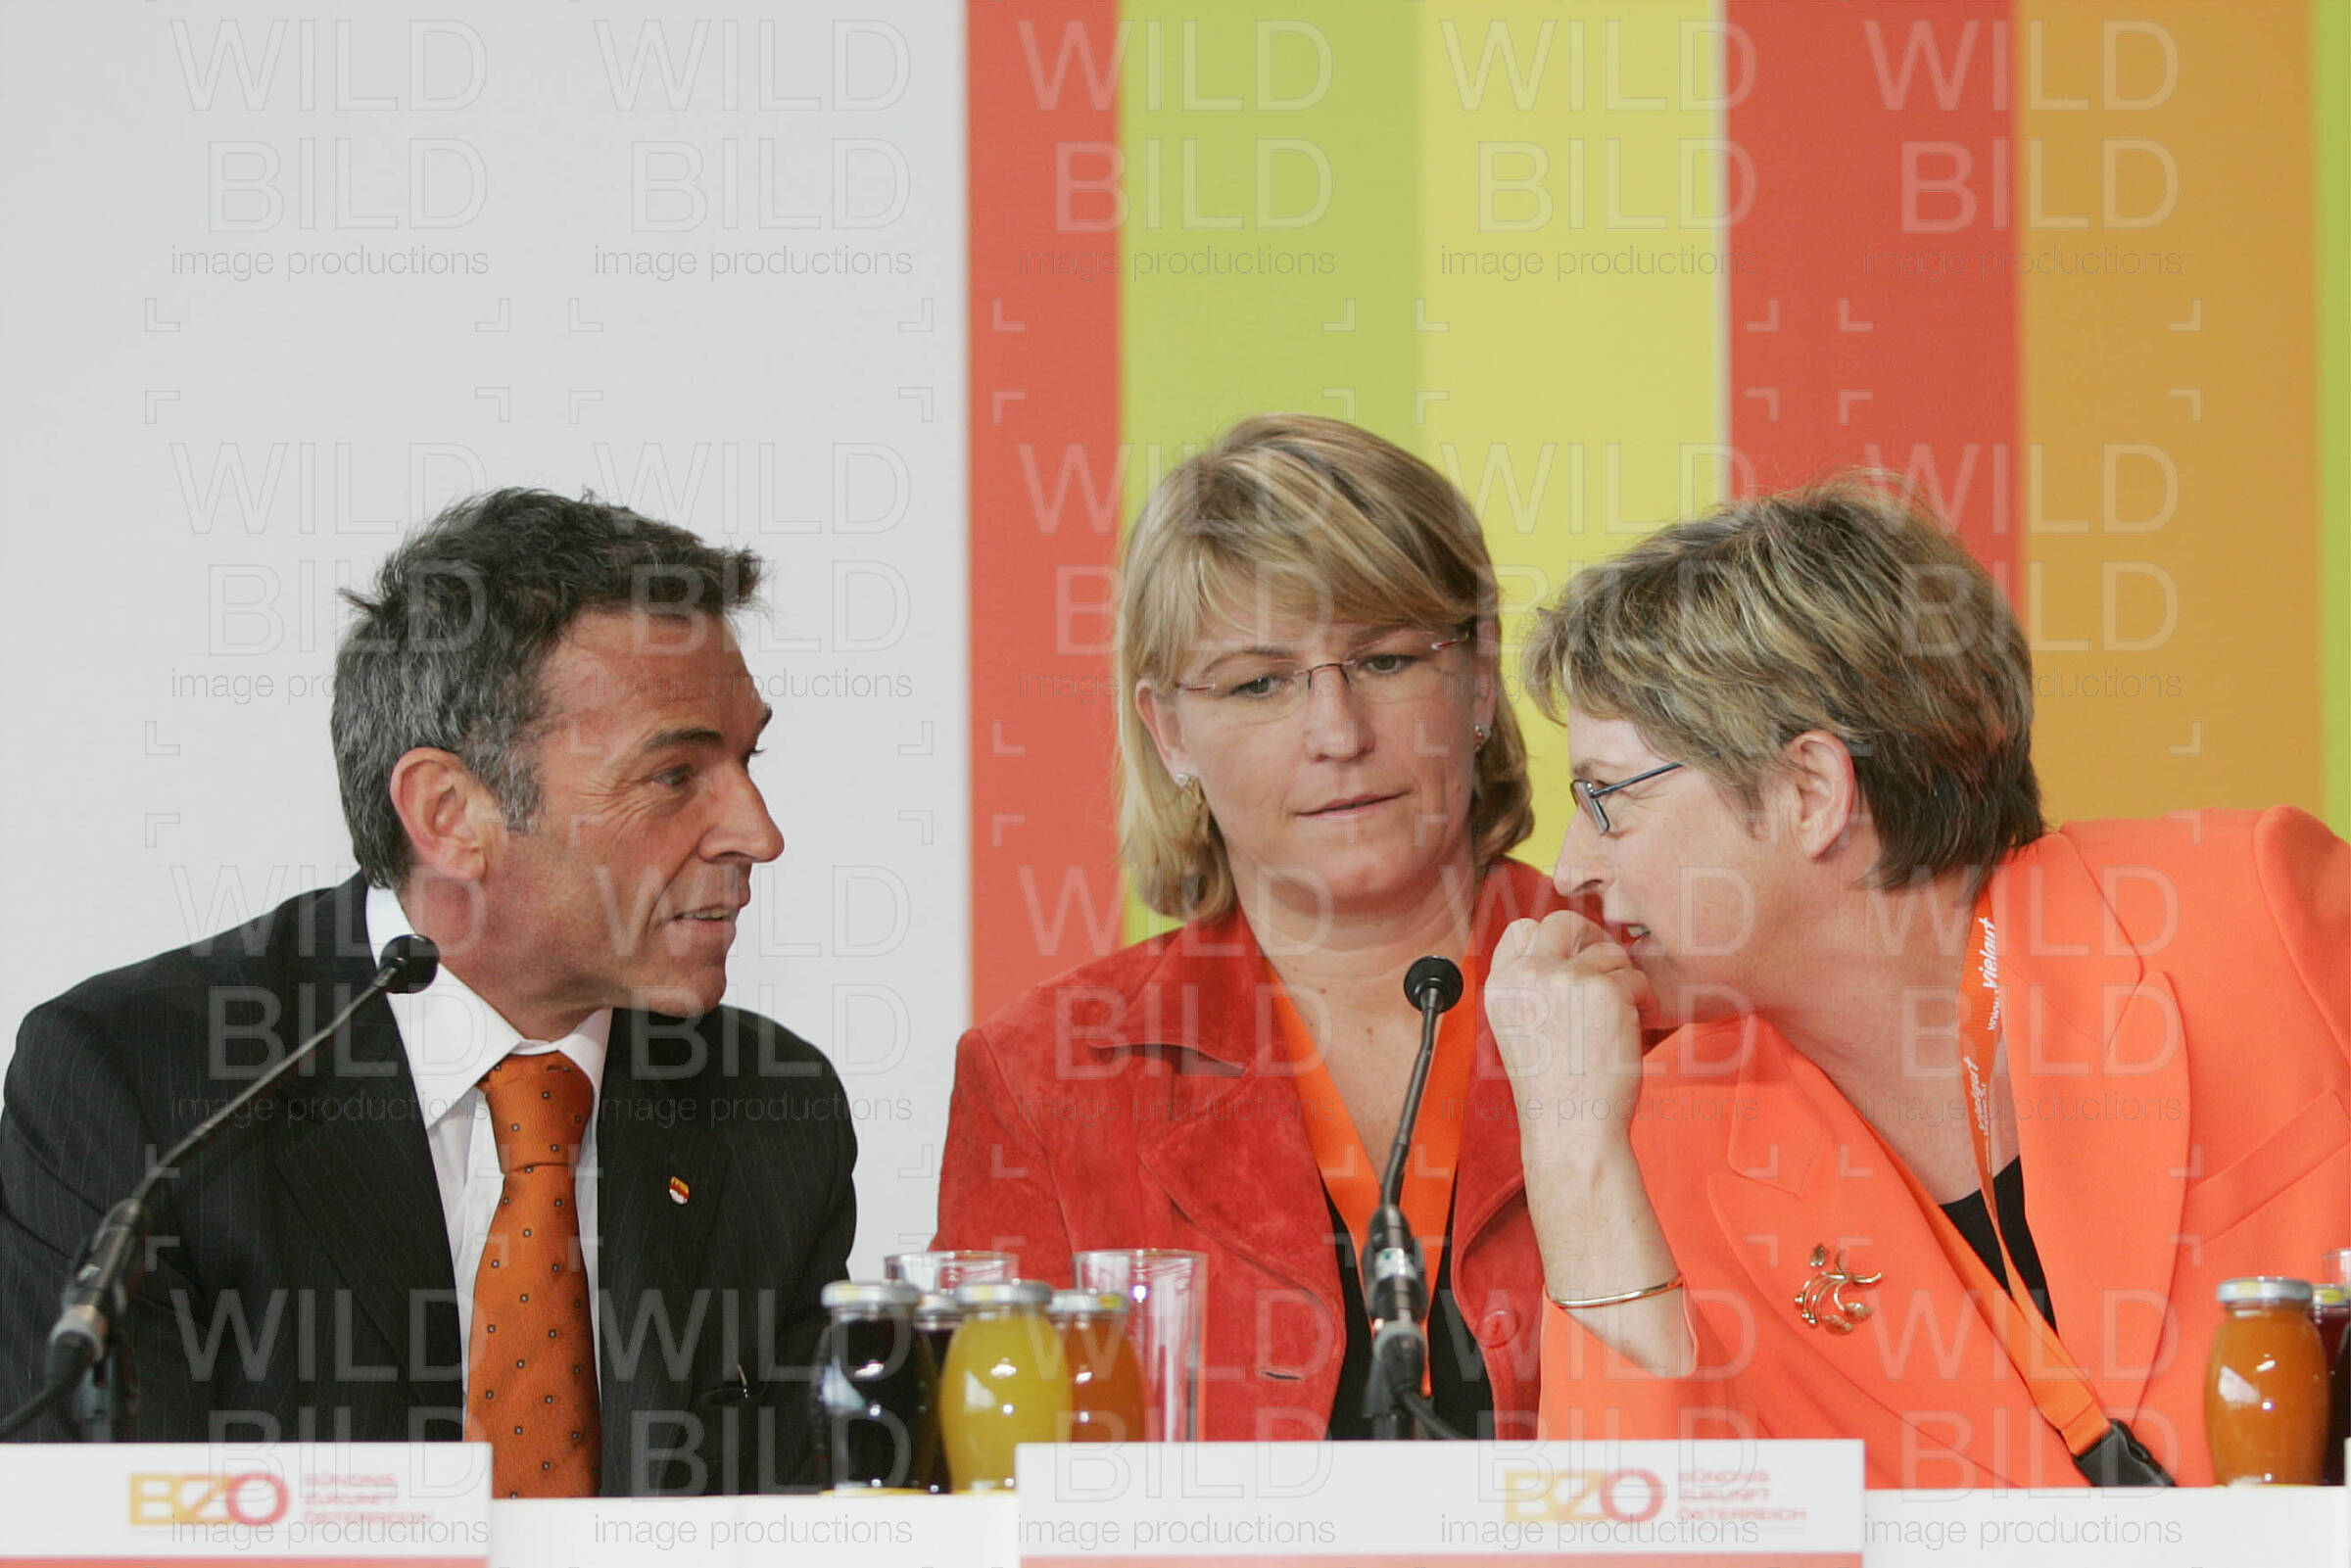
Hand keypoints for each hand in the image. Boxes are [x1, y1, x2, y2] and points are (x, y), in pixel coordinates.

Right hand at [1484, 911, 1655, 1154]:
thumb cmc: (1553, 1090)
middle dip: (1590, 936)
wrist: (1571, 1127)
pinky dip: (1642, 997)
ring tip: (1624, 1009)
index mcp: (1501, 986)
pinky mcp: (1603, 990)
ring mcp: (1564, 979)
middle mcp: (1527, 976)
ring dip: (1622, 975)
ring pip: (1606, 950)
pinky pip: (1633, 976)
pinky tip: (1635, 1023)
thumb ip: (1532, 988)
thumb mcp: (1520, 1030)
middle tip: (1607, 963)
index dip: (1551, 938)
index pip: (1521, 930)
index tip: (1571, 955)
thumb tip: (1565, 950)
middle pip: (1562, 921)